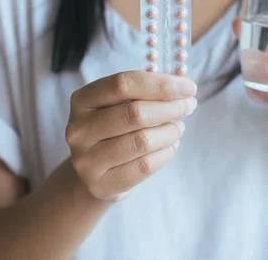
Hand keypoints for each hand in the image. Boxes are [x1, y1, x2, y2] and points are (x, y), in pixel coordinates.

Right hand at [66, 71, 196, 200]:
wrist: (94, 174)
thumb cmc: (115, 129)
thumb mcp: (120, 104)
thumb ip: (146, 89)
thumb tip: (183, 83)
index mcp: (82, 100)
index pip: (123, 84)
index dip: (160, 84)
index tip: (188, 86)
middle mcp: (78, 129)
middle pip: (134, 113)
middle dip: (170, 107)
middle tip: (189, 105)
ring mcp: (86, 160)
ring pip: (142, 141)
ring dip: (170, 132)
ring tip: (178, 127)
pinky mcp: (100, 184)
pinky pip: (144, 166)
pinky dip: (166, 153)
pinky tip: (171, 146)